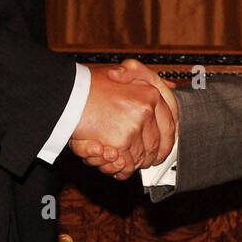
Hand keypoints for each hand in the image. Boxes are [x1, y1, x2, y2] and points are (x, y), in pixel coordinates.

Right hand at [71, 60, 176, 178]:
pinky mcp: (121, 143)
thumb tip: (173, 87)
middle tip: (138, 158)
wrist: (68, 95)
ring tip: (117, 156)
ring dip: (130, 162)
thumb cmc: (90, 84)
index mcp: (150, 93)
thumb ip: (148, 80)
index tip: (162, 148)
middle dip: (148, 156)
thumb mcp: (124, 72)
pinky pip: (126, 166)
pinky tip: (112, 162)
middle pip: (156, 144)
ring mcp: (134, 127)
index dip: (166, 140)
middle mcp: (146, 110)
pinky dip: (119, 170)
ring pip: (141, 157)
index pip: (170, 124)